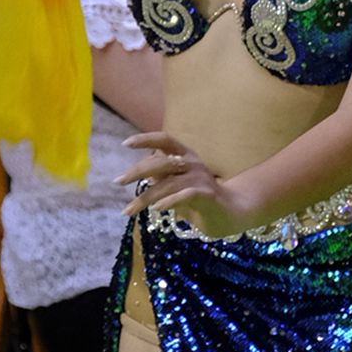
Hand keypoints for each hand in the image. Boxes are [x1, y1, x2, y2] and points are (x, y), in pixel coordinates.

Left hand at [123, 130, 243, 238]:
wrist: (233, 213)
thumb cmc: (202, 199)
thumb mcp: (178, 185)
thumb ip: (163, 178)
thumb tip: (141, 174)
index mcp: (186, 156)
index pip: (165, 140)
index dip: (145, 138)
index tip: (125, 143)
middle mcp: (193, 163)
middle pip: (161, 162)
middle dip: (137, 171)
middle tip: (118, 182)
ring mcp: (201, 179)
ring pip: (167, 184)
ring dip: (146, 198)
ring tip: (128, 210)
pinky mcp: (207, 196)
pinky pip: (184, 195)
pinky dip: (169, 201)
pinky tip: (156, 209)